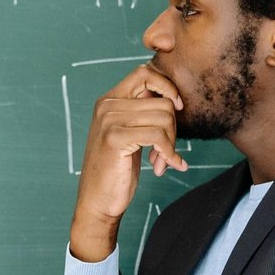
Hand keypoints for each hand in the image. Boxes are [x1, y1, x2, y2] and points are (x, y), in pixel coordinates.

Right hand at [69, 64, 187, 260]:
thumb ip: (142, 114)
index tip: (177, 109)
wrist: (96, 202)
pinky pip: (158, 136)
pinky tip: (166, 167)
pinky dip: (169, 153)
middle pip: (162, 102)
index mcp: (109, 100)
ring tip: (162, 162)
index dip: (167, 86)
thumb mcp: (129, 135)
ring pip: (164, 118)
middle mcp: (106, 105)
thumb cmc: (116, 170)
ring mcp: (109, 120)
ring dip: (171, 144)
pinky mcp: (115, 138)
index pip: (145, 73)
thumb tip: (173, 100)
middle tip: (166, 152)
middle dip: (173, 129)